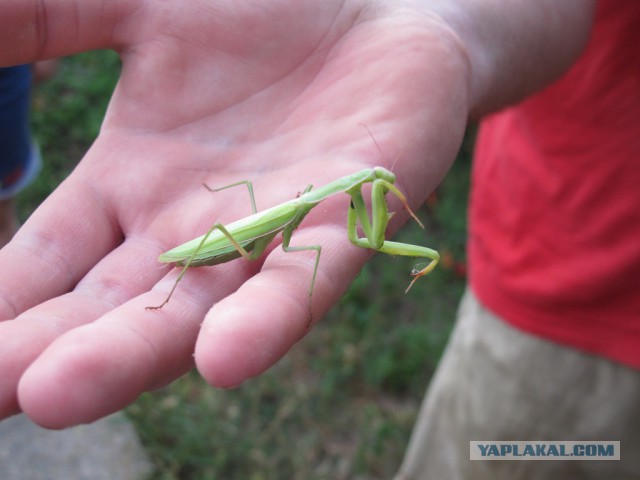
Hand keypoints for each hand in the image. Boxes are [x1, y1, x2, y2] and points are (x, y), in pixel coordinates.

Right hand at [0, 0, 468, 426]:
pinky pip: (304, 280)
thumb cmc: (259, 10)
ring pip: (196, 309)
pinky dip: (266, 318)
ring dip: (131, 354)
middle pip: (112, 305)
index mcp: (134, 184)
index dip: (3, 307)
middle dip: (49, 349)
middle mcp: (193, 226)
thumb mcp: (136, 8)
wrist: (368, 3)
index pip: (49, 262)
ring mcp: (268, 231)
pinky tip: (223, 360)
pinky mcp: (345, 218)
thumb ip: (45, 22)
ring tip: (58, 394)